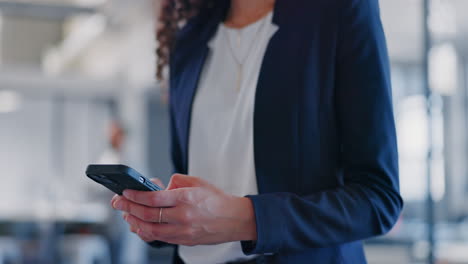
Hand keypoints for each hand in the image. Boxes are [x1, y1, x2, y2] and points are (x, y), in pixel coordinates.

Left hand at [111, 174, 256, 245]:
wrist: (234, 219)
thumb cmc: (216, 200)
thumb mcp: (197, 182)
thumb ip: (175, 182)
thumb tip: (157, 186)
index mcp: (187, 198)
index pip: (154, 198)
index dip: (136, 195)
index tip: (125, 191)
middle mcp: (184, 216)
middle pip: (148, 215)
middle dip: (128, 207)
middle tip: (118, 202)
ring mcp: (183, 231)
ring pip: (150, 230)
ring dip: (134, 221)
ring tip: (126, 214)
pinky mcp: (183, 240)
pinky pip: (159, 238)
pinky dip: (145, 232)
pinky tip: (139, 225)